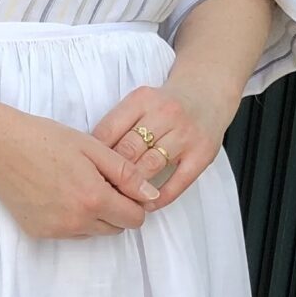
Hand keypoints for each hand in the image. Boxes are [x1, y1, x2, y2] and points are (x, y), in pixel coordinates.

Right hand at [0, 111, 169, 239]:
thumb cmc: (46, 139)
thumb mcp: (93, 148)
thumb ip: (126, 173)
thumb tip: (152, 195)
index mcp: (93, 199)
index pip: (135, 219)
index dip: (135, 202)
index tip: (123, 184)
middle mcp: (76, 222)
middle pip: (116, 228)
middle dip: (116, 209)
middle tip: (98, 180)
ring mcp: (56, 231)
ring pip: (93, 232)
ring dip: (95, 215)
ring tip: (75, 185)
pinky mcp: (39, 233)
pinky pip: (69, 233)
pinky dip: (72, 218)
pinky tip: (57, 193)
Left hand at [91, 68, 235, 208]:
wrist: (208, 93)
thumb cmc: (167, 103)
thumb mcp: (140, 102)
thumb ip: (118, 124)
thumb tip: (91, 157)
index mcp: (143, 99)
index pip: (109, 131)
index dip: (94, 156)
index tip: (86, 173)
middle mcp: (166, 114)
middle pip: (128, 150)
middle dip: (110, 173)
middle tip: (98, 191)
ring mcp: (186, 134)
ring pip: (150, 166)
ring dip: (132, 187)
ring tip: (119, 201)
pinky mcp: (202, 154)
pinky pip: (178, 182)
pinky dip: (159, 197)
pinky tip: (146, 203)